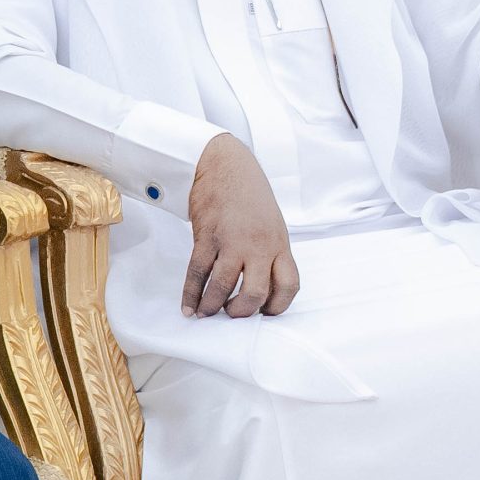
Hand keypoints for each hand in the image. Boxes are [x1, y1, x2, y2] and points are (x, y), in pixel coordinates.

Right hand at [183, 134, 299, 317]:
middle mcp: (260, 245)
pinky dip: (191, 294)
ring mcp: (232, 241)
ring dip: (212, 307)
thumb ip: (270, 253)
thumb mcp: (272, 224)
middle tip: (231, 314)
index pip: (290, 285)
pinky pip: (197, 273)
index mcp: (280, 244)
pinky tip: (189, 306)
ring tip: (206, 313)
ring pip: (223, 287)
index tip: (264, 313)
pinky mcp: (207, 236)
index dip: (278, 306)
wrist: (224, 165)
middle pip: (257, 293)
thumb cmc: (249, 195)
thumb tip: (262, 285)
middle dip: (242, 312)